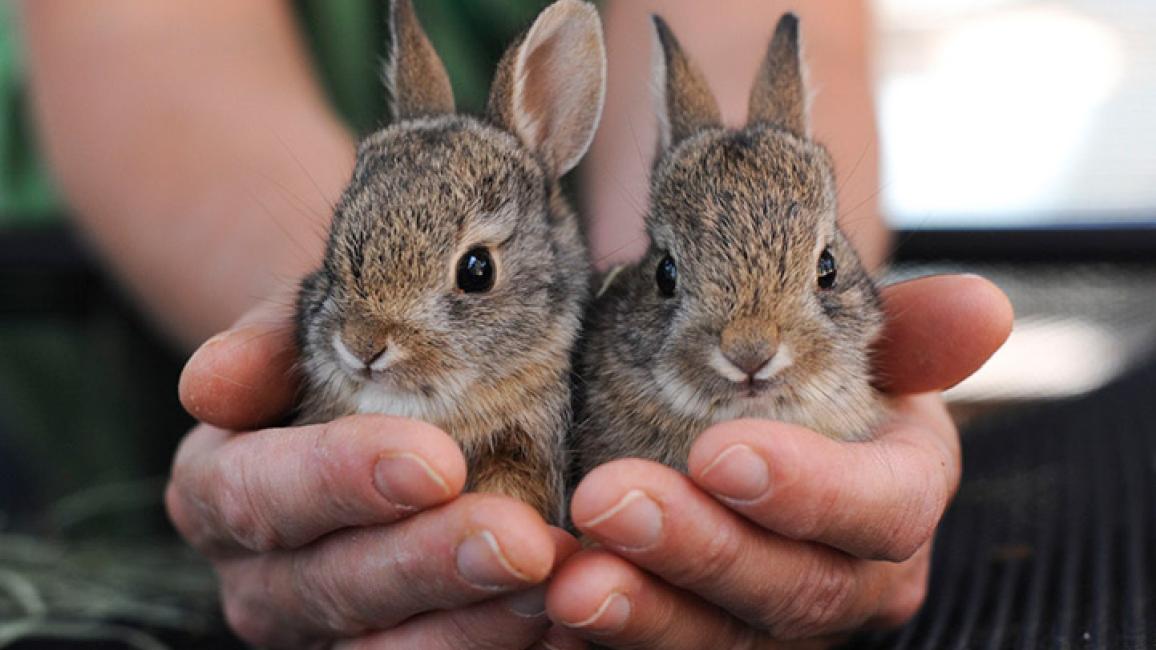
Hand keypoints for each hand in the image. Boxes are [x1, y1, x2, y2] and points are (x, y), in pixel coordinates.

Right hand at [169, 301, 575, 648]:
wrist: (388, 399)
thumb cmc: (349, 356)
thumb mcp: (310, 325)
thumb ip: (270, 340)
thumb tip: (207, 386)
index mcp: (218, 487)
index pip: (258, 492)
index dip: (341, 479)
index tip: (438, 461)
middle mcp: (258, 575)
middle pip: (332, 585)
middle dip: (431, 563)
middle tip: (522, 539)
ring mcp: (318, 629)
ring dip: (476, 623)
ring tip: (554, 580)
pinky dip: (500, 645)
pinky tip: (562, 621)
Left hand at [545, 275, 1012, 647]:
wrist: (748, 418)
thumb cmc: (803, 376)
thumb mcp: (855, 343)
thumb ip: (912, 331)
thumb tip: (984, 308)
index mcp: (898, 499)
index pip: (883, 511)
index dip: (811, 492)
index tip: (723, 452)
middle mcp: (849, 578)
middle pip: (793, 590)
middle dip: (701, 549)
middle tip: (609, 499)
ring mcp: (774, 625)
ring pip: (719, 642)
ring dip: (642, 613)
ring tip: (568, 581)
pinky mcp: (707, 641)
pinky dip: (604, 641)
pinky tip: (548, 610)